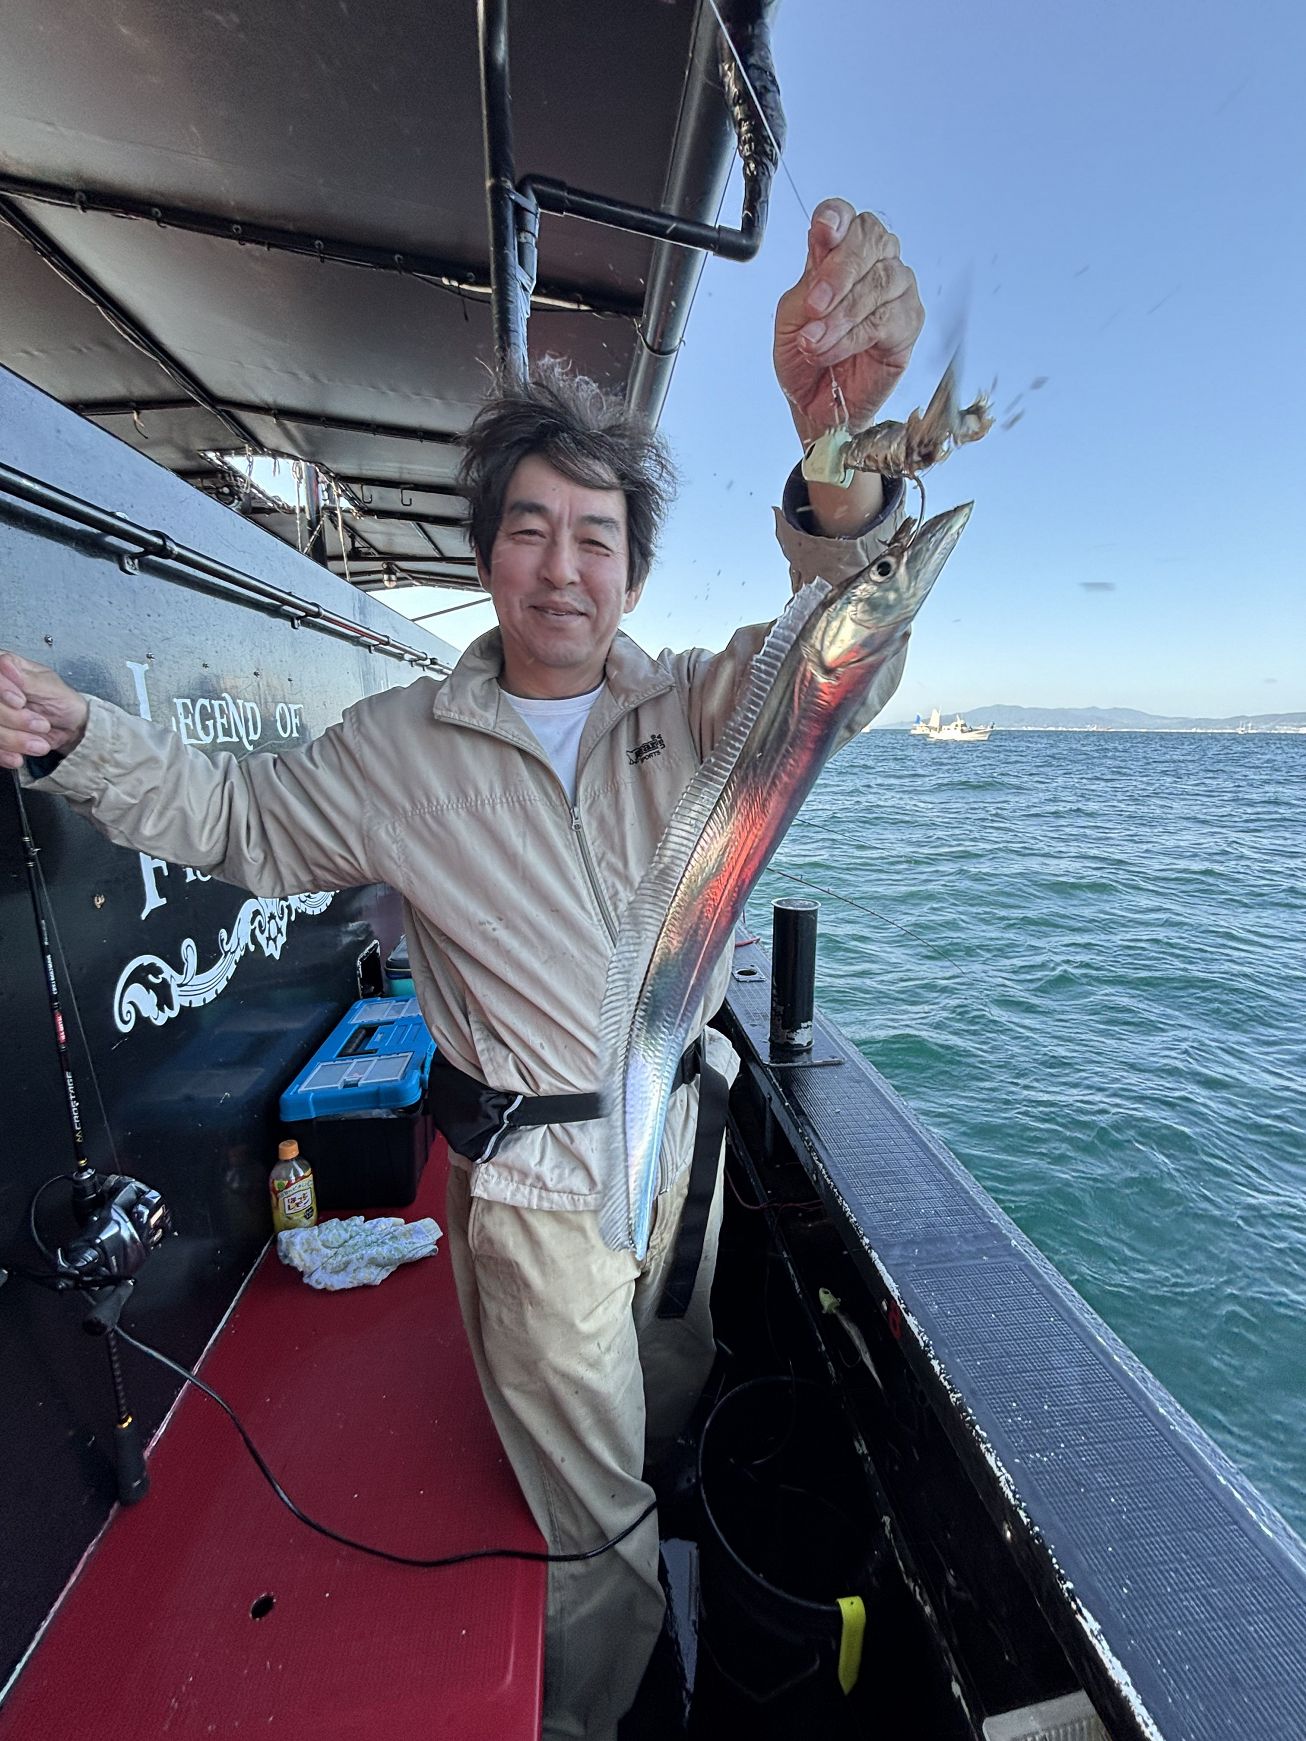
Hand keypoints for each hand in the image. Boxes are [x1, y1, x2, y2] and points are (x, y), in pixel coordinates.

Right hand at [0, 651, 89, 769]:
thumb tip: (5, 664)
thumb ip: (26, 679)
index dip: (2, 690)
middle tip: (41, 725)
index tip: (20, 702)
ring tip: (39, 743)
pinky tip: (18, 757)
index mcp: (6, 669)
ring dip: (14, 739)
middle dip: (15, 719)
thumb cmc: (63, 702)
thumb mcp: (50, 687)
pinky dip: (5, 753)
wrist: (71, 728)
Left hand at [774, 199, 924, 445]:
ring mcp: (895, 290)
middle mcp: (872, 264)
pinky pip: (887, 318)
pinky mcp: (908, 323)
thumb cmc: (804, 359)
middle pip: (869, 240)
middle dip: (838, 273)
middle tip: (814, 306)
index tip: (823, 232)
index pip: (845, 217)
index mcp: (838, 253)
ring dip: (842, 316)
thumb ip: (808, 279)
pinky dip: (855, 336)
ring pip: (880, 282)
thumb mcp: (791, 316)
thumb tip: (823, 244)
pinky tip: (835, 350)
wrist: (815, 405)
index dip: (836, 218)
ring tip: (816, 343)